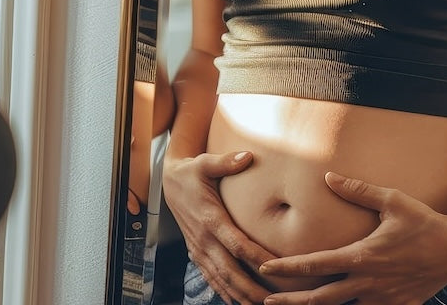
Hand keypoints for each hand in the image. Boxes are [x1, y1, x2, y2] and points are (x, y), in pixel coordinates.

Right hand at [162, 150, 276, 304]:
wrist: (168, 182)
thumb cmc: (192, 172)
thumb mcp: (205, 163)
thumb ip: (227, 161)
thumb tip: (247, 156)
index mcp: (210, 218)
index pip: (237, 244)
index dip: (257, 258)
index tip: (277, 267)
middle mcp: (204, 239)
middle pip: (231, 270)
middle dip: (252, 288)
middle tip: (275, 299)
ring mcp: (199, 249)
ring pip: (221, 279)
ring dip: (241, 295)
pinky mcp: (197, 253)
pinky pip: (211, 278)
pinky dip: (225, 292)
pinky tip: (238, 303)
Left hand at [258, 172, 446, 304]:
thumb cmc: (425, 221)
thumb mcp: (392, 200)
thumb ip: (357, 190)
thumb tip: (328, 177)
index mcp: (362, 256)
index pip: (315, 265)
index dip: (287, 268)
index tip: (264, 267)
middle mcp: (367, 283)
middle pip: (320, 299)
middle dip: (290, 301)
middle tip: (265, 301)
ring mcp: (382, 300)